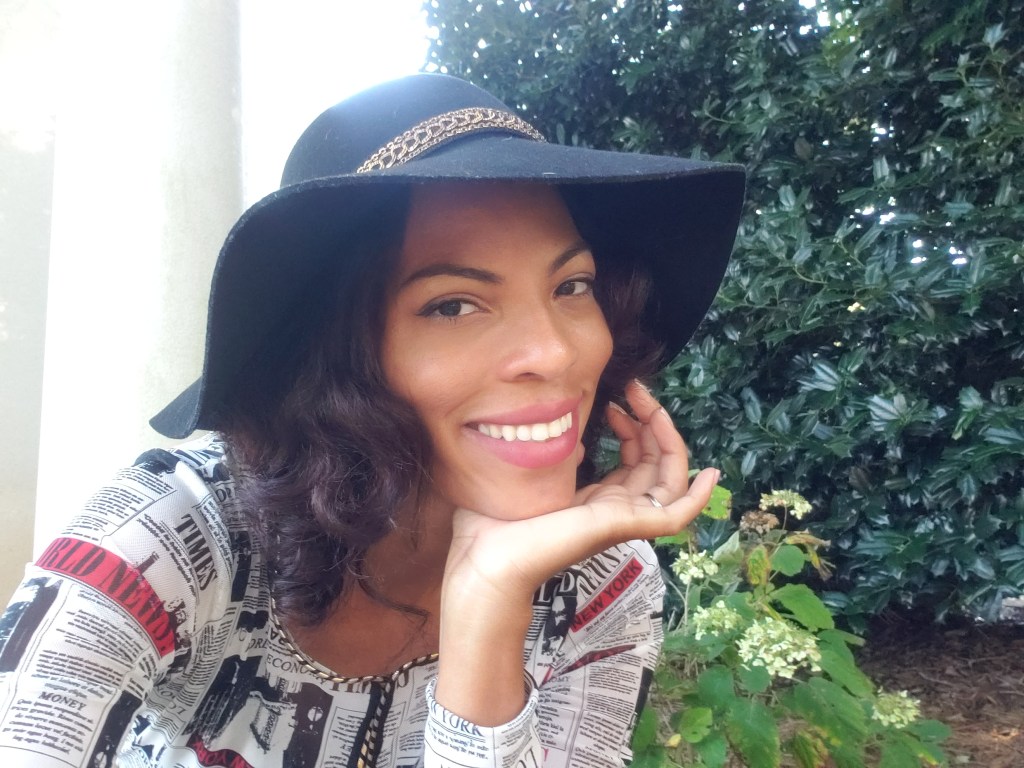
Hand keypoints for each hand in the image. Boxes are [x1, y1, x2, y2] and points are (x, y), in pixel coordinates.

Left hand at [435, 381, 717, 723]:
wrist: (484, 561)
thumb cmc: (493, 525)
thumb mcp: (531, 477)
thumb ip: (555, 458)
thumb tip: (579, 441)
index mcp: (595, 502)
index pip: (635, 461)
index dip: (634, 426)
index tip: (617, 398)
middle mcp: (614, 511)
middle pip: (656, 464)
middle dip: (651, 421)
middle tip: (635, 390)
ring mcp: (622, 521)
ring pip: (669, 481)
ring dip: (668, 439)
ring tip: (649, 405)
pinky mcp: (624, 527)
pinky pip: (674, 516)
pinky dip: (697, 498)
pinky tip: (710, 473)